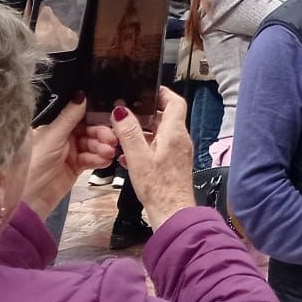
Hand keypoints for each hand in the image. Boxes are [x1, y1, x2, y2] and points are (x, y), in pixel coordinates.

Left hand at [22, 97, 116, 221]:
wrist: (29, 198)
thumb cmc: (34, 164)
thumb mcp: (53, 137)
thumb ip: (69, 117)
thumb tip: (81, 94)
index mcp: (54, 126)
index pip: (79, 115)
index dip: (94, 116)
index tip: (109, 117)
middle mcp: (63, 136)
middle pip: (89, 130)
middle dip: (101, 134)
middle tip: (112, 139)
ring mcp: (70, 152)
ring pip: (92, 144)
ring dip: (101, 148)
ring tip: (108, 153)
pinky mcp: (76, 166)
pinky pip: (92, 159)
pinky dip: (99, 159)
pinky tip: (104, 161)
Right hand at [108, 88, 196, 231]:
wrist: (171, 212)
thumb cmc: (158, 187)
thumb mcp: (138, 157)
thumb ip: (129, 133)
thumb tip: (121, 110)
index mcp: (175, 133)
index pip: (175, 102)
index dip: (162, 93)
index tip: (147, 89)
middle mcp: (180, 140)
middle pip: (164, 117)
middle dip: (145, 114)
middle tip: (125, 113)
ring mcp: (177, 152)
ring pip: (159, 134)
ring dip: (142, 132)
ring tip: (121, 135)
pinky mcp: (172, 164)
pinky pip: (158, 148)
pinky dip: (144, 147)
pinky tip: (127, 156)